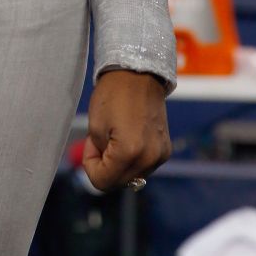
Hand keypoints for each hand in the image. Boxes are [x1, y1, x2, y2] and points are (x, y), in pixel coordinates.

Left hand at [83, 69, 171, 191]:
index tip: (90, 144)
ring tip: (114, 136)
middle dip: (105, 166)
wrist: (138, 73)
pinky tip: (128, 137)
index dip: (90, 166)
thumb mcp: (96, 126)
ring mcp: (160, 156)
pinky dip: (132, 158)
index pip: (102, 182)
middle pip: (118, 182)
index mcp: (129, 152)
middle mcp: (149, 159)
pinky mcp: (165, 150)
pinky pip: (143, 165)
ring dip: (118, 164)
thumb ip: (100, 155)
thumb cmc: (112, 94)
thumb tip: (108, 169)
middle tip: (99, 140)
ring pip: (131, 176)